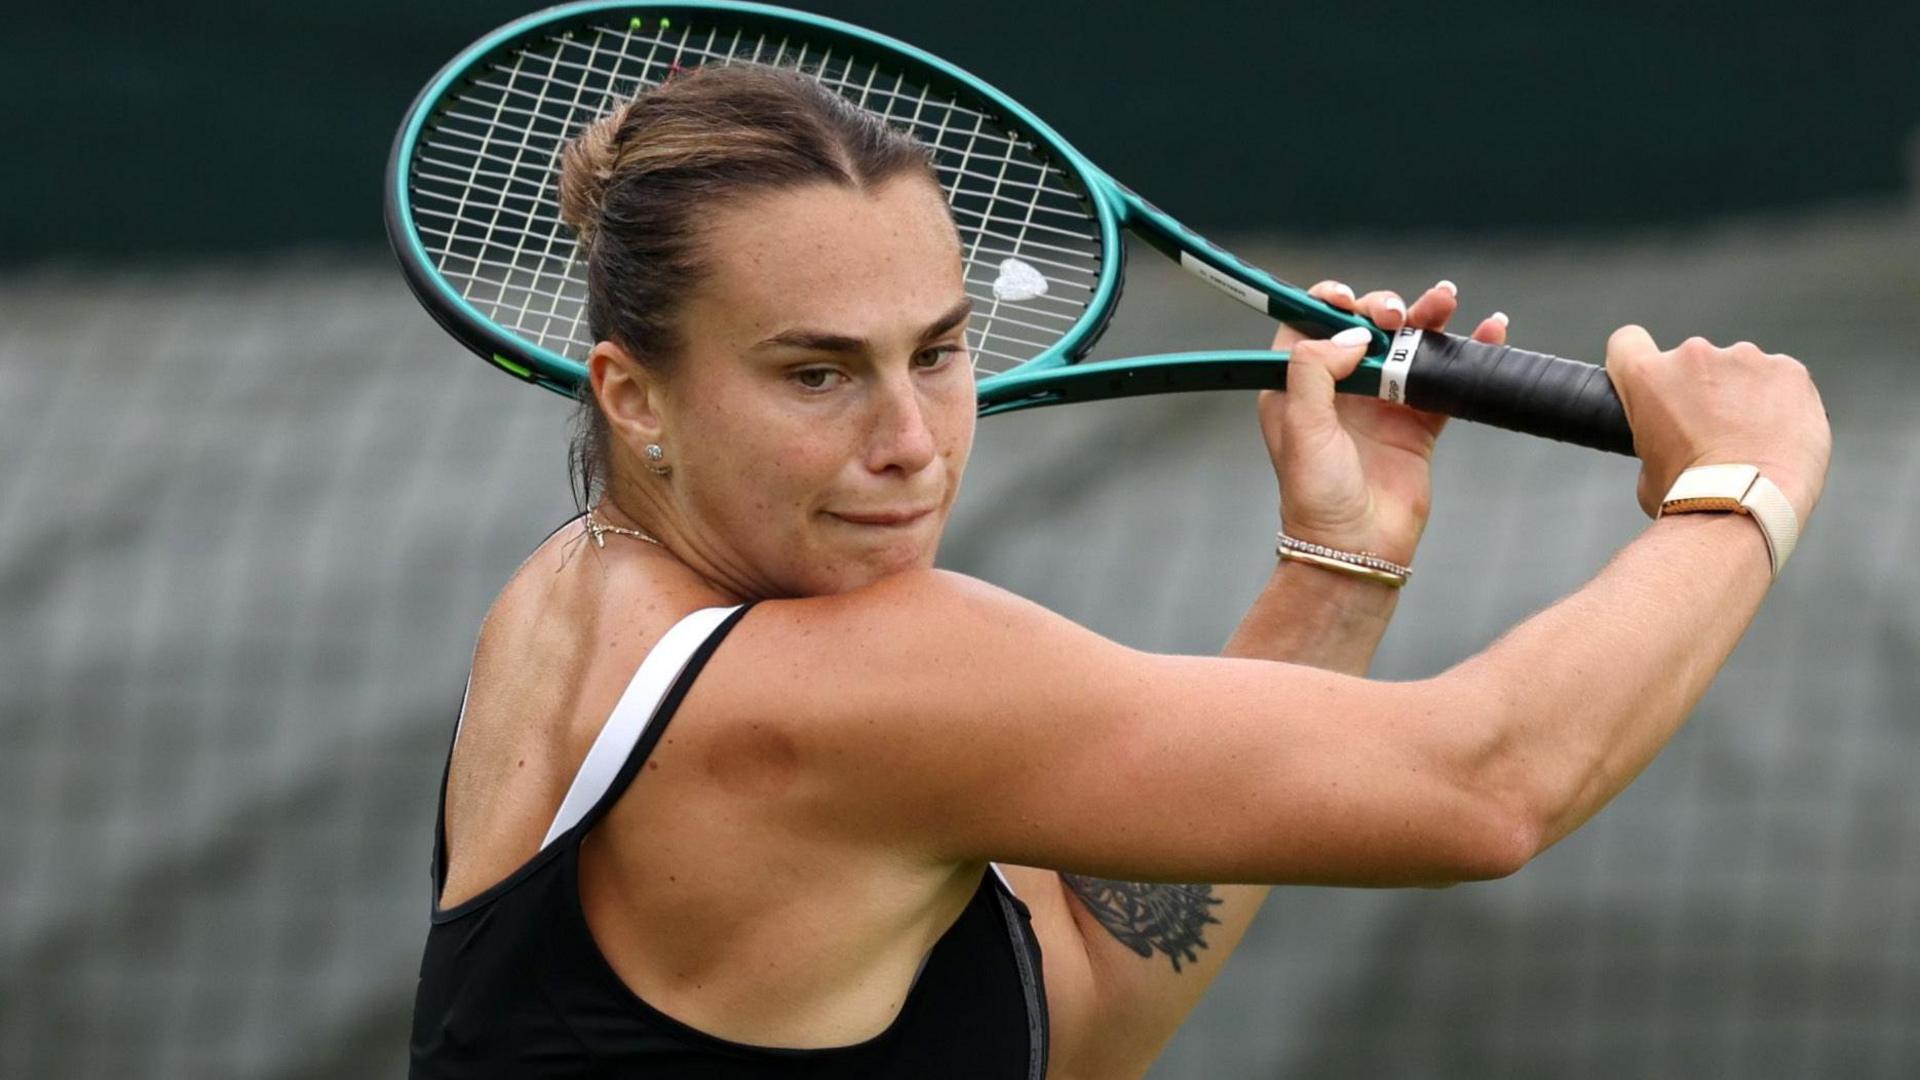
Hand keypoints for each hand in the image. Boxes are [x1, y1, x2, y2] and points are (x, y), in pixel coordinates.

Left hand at [1258, 281, 1508, 565]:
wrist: (1357, 549)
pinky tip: (1490, 330)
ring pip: (1407, 345)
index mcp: (1297, 386)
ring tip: (1446, 301)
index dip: (1330, 303)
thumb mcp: (1301, 427)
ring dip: (1428, 317)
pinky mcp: (1417, 423)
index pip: (1309, 324)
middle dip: (1384, 308)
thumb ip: (1314, 370)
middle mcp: (1338, 389)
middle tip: (1397, 316)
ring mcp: (1380, 403)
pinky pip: (1443, 377)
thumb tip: (1351, 335)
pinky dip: (1468, 353)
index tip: (1350, 301)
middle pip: (1365, 327)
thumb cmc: (1317, 496)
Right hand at [1603, 326, 1830, 522]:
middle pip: (1691, 361)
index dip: (1635, 361)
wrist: (1748, 506)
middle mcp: (1693, 356)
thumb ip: (1655, 437)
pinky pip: (1781, 379)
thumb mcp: (1646, 470)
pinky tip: (1780, 435)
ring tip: (1751, 439)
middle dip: (1698, 389)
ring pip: (1739, 369)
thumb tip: (1670, 441)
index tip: (1650, 382)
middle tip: (1710, 432)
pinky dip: (1781, 401)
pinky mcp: (1789, 371)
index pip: (1627, 342)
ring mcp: (1745, 359)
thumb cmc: (1692, 496)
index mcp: (1648, 377)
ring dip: (1740, 394)